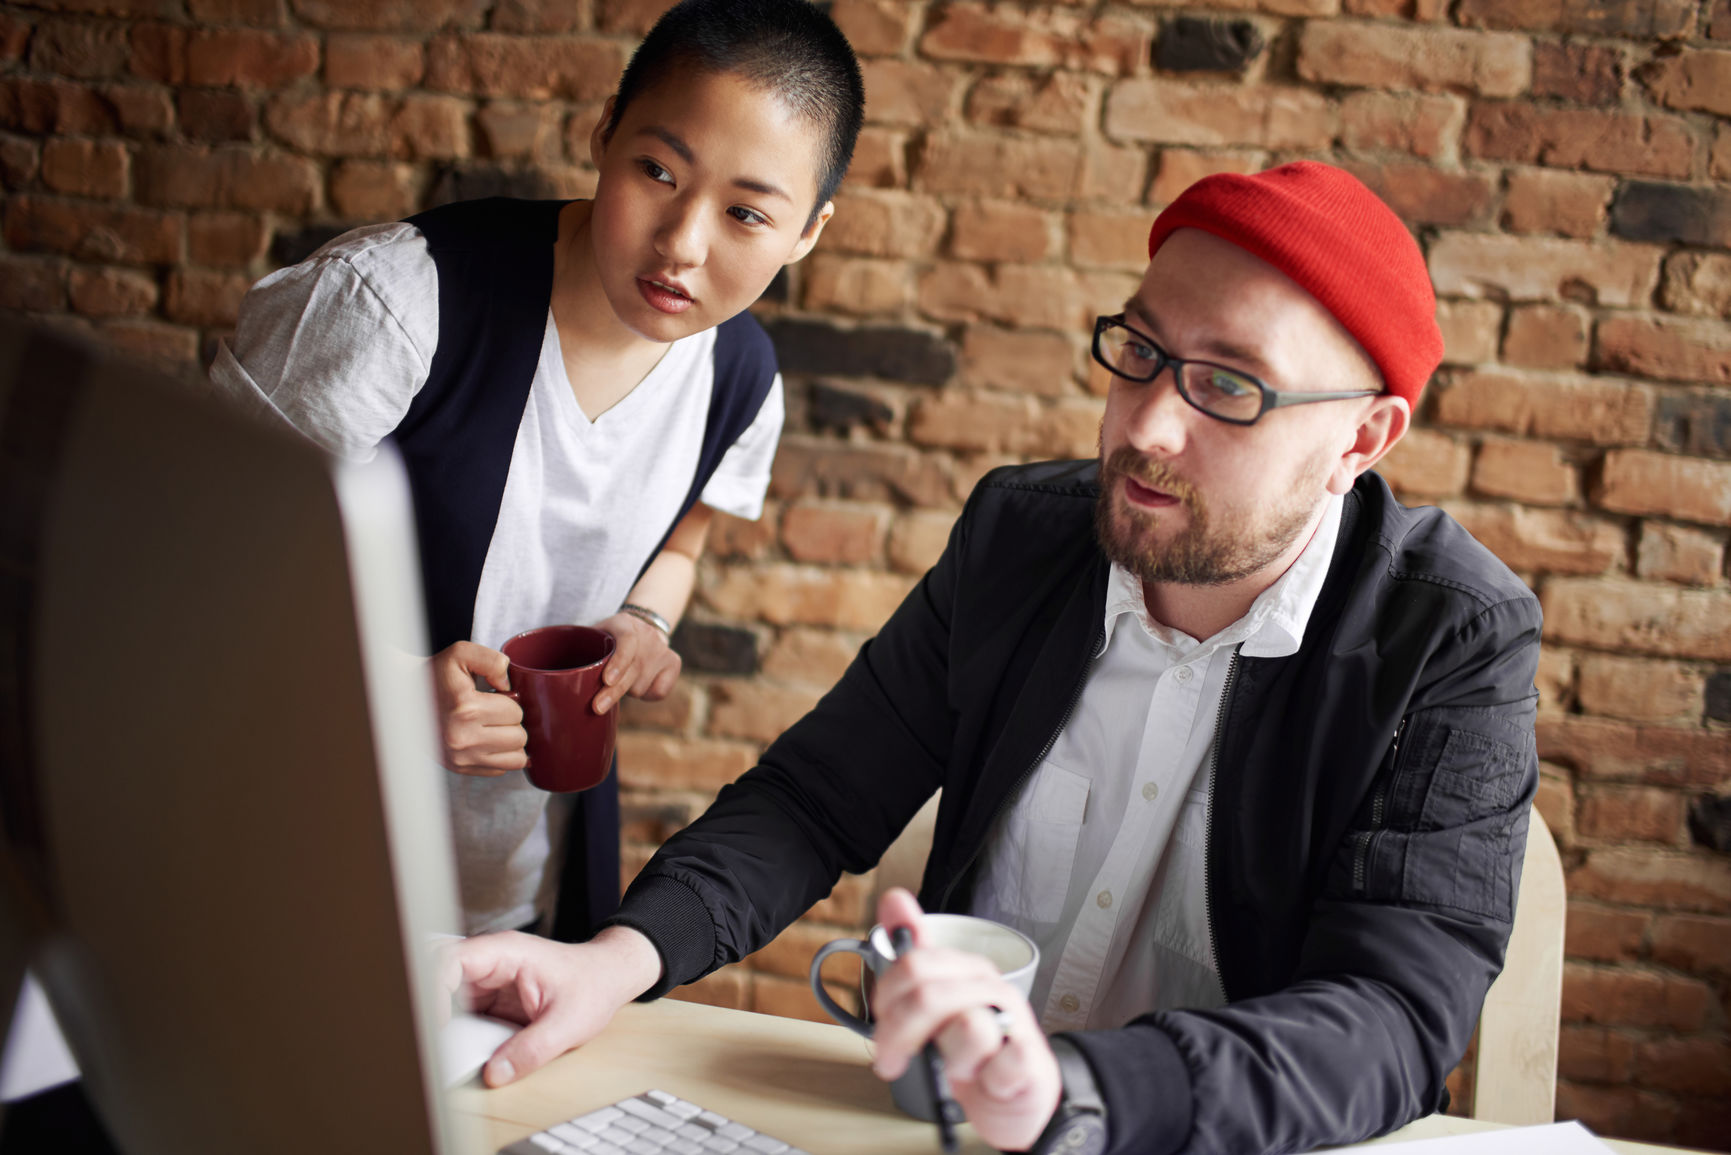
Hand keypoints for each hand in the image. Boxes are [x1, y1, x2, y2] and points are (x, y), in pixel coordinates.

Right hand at [429, 641, 525, 775]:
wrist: (403, 697)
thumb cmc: (436, 675)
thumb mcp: (461, 653)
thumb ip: (493, 660)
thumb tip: (509, 685)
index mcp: (466, 709)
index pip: (516, 713)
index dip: (510, 701)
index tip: (495, 697)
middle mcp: (462, 738)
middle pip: (519, 738)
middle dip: (513, 722)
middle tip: (495, 712)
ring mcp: (460, 758)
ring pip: (516, 759)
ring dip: (511, 742)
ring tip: (495, 727)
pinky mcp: (458, 768)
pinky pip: (500, 770)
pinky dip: (500, 756)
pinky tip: (487, 740)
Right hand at [441, 925, 663, 1086]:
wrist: (609, 977)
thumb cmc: (593, 986)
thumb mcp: (567, 1024)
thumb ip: (531, 1050)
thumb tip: (494, 1073)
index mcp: (507, 952)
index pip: (451, 959)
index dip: (434, 989)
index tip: (436, 1023)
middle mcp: (492, 960)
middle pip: (438, 972)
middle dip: (428, 1001)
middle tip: (430, 1035)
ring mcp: (489, 977)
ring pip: (446, 993)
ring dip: (442, 1018)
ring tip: (444, 1045)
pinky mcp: (491, 995)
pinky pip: (461, 1009)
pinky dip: (456, 1027)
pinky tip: (461, 1046)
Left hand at [591, 611, 680, 713]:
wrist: (642, 631)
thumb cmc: (608, 641)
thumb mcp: (595, 637)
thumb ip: (584, 653)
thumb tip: (564, 682)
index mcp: (624, 623)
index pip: (627, 641)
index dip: (618, 662)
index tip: (607, 681)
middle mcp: (647, 634)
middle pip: (633, 668)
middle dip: (614, 691)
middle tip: (598, 707)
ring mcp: (662, 648)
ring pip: (641, 685)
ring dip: (628, 691)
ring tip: (622, 680)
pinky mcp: (674, 662)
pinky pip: (658, 692)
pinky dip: (646, 695)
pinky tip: (639, 683)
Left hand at [867, 889, 1061, 1151]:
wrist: (1018, 1097)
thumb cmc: (975, 1051)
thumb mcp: (936, 1002)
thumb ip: (913, 955)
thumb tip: (894, 898)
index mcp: (963, 970)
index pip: (912, 965)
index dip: (886, 1001)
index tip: (882, 1030)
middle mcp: (989, 987)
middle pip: (929, 996)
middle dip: (901, 1035)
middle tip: (895, 1060)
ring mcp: (1014, 1019)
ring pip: (968, 1028)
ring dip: (952, 1061)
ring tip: (959, 1069)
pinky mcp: (1031, 1057)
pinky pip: (1004, 1062)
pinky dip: (988, 1079)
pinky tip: (988, 1080)